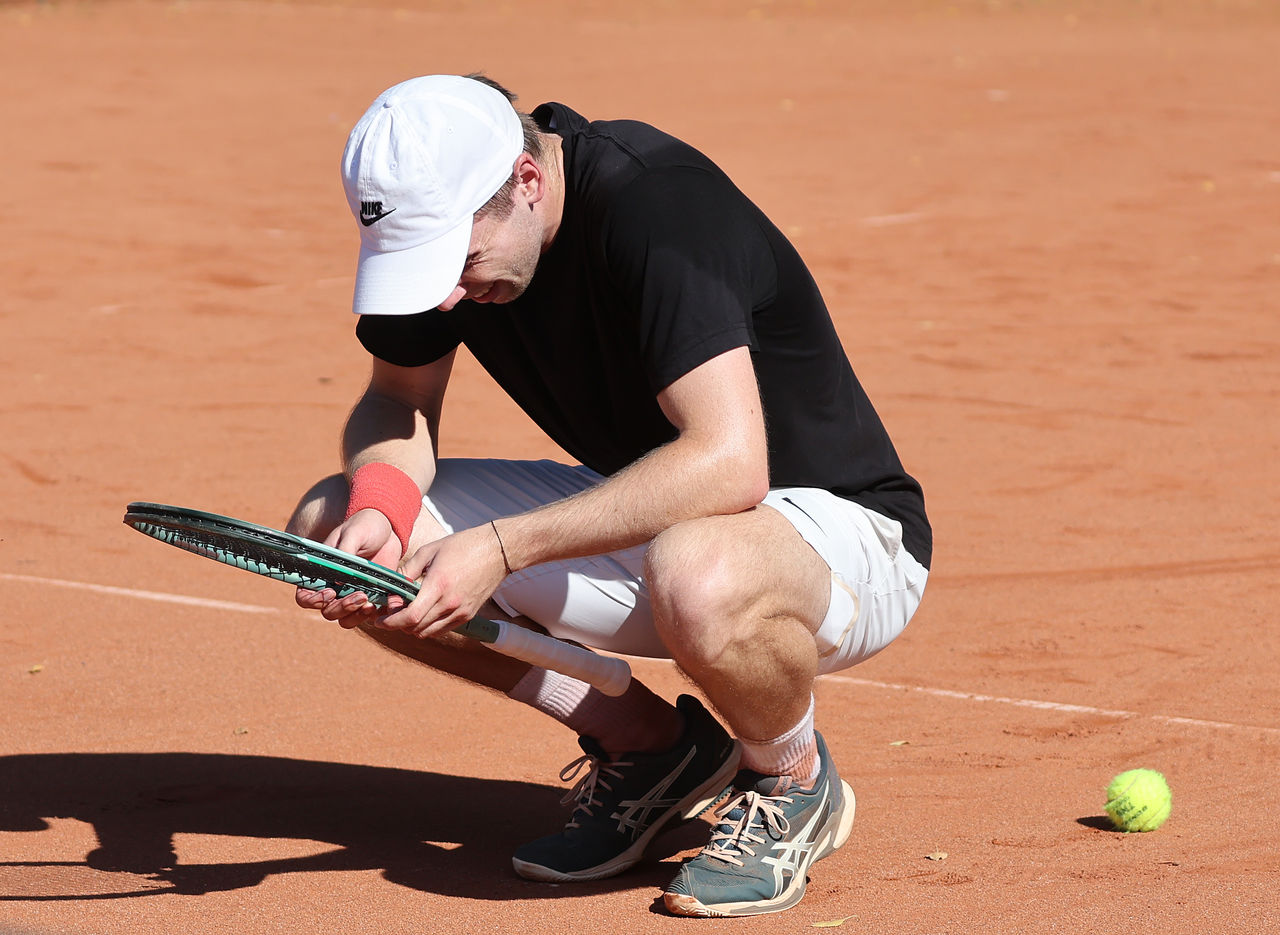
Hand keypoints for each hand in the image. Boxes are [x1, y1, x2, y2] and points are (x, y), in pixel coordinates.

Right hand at [295, 509, 403, 628]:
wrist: (389, 528)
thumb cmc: (365, 526)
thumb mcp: (353, 534)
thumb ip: (344, 553)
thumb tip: (338, 582)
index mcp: (320, 572)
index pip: (304, 596)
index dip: (313, 601)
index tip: (331, 592)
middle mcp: (332, 587)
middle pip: (326, 611)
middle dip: (341, 608)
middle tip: (360, 596)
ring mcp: (350, 594)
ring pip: (344, 618)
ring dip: (354, 615)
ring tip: (369, 602)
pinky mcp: (369, 597)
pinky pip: (363, 616)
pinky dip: (369, 615)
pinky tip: (378, 604)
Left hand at [375, 522, 508, 637]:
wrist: (497, 551)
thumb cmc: (463, 546)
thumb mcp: (429, 551)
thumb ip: (407, 570)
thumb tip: (392, 585)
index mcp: (438, 586)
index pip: (409, 617)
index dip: (390, 622)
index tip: (380, 619)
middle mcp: (450, 604)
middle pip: (415, 629)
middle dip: (397, 624)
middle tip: (391, 612)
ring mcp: (461, 612)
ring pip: (428, 632)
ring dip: (412, 627)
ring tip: (407, 612)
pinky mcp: (468, 615)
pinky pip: (442, 629)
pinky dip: (428, 626)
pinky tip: (424, 612)